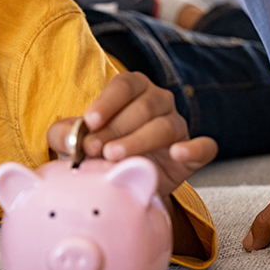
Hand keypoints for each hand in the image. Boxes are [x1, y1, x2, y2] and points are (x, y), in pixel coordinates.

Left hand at [48, 71, 217, 197]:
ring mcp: (178, 125)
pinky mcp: (194, 153)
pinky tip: (177, 154)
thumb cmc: (98, 152)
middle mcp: (159, 102)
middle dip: (116, 128)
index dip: (107, 102)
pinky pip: (203, 146)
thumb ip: (65, 134)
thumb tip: (69, 139)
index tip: (90, 123)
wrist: (124, 184)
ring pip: (165, 126)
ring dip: (139, 141)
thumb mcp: (75, 142)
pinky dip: (193, 148)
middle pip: (142, 107)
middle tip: (95, 149)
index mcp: (133, 89)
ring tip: (115, 157)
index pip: (124, 85)